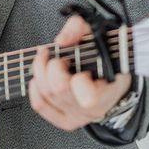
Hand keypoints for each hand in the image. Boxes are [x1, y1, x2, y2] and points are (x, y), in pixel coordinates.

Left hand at [29, 16, 130, 130]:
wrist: (114, 76)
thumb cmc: (107, 56)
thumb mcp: (97, 34)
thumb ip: (79, 28)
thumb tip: (61, 41)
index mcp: (109, 91)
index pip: (88, 96)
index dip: (77, 78)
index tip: (77, 65)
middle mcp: (95, 108)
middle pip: (59, 90)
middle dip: (52, 67)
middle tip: (58, 57)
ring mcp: (80, 117)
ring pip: (47, 97)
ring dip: (39, 72)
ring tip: (45, 60)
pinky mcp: (67, 120)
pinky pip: (41, 107)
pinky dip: (34, 89)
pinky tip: (37, 77)